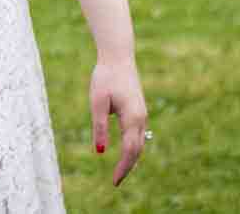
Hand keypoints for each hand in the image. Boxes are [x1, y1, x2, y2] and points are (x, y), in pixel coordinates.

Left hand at [90, 55, 147, 185]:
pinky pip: (138, 135)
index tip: (114, 182)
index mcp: (132, 118)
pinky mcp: (138, 110)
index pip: (130, 151)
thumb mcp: (97, 102)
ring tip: (121, 172)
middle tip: (116, 181)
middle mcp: (141, 118)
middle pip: (137, 150)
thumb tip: (100, 151)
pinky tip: (127, 153)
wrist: (118, 57)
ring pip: (140, 143)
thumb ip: (99, 126)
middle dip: (128, 167)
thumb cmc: (105, 77)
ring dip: (132, 159)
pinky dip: (133, 148)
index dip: (123, 168)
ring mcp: (142, 114)